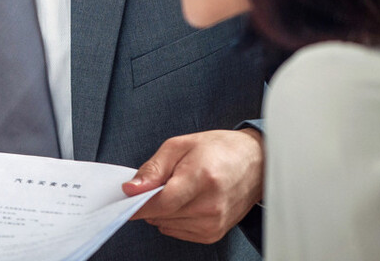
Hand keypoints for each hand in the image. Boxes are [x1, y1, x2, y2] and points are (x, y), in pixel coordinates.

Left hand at [123, 128, 262, 243]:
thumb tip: (131, 189)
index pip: (162, 202)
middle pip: (162, 214)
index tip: (124, 196)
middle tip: (155, 183)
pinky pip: (178, 231)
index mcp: (202, 179)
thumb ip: (153, 168)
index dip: (138, 202)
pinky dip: (173, 218)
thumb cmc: (217, 149)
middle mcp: (211, 206)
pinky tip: (183, 202)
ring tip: (177, 189)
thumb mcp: (179, 145)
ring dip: (162, 210)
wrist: (255, 162)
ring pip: (167, 225)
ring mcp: (215, 223)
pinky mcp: (215, 233)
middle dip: (149, 201)